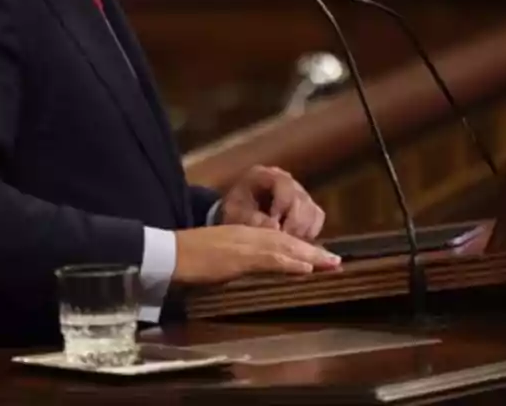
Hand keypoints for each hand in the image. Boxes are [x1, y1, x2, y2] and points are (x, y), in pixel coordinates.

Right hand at [173, 225, 340, 285]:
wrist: (168, 252)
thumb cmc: (188, 257)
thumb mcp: (218, 257)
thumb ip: (237, 261)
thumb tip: (250, 270)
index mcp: (243, 234)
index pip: (278, 240)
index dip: (301, 249)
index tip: (320, 258)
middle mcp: (247, 235)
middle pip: (287, 242)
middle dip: (313, 251)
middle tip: (336, 261)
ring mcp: (243, 244)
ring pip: (283, 248)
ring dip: (309, 256)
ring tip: (331, 264)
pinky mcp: (238, 257)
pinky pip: (268, 259)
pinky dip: (289, 264)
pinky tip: (305, 269)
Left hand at [217, 165, 325, 240]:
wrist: (238, 214)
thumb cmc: (235, 210)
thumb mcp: (236, 212)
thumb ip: (251, 218)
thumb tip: (274, 227)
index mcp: (267, 175)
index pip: (284, 184)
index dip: (283, 205)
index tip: (275, 226)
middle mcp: (287, 180)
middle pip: (302, 199)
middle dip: (294, 223)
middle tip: (283, 239)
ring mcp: (299, 192)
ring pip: (312, 210)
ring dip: (303, 229)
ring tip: (288, 243)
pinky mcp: (307, 206)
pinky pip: (317, 218)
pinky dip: (310, 231)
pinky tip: (296, 242)